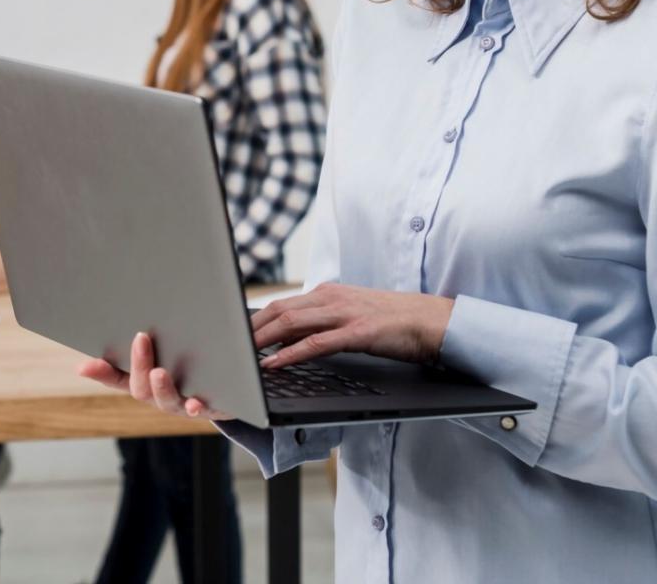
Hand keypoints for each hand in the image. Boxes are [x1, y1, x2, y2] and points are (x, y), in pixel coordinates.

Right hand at [77, 332, 233, 420]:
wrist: (231, 387)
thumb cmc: (192, 361)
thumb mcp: (171, 344)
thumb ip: (153, 335)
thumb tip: (134, 293)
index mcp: (145, 379)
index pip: (116, 376)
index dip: (101, 372)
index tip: (84, 366)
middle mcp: (159, 395)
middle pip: (141, 387)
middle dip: (139, 364)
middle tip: (141, 338)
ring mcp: (182, 404)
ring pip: (167, 401)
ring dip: (161, 388)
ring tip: (160, 372)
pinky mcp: (209, 408)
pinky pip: (201, 411)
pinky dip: (196, 407)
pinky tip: (196, 403)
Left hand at [249, 283, 453, 368]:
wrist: (433, 320)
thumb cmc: (391, 322)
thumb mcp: (349, 317)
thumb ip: (319, 324)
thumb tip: (285, 340)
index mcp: (326, 294)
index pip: (279, 304)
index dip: (251, 319)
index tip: (230, 334)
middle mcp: (330, 298)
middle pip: (277, 310)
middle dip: (247, 329)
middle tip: (224, 345)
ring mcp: (344, 313)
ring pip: (291, 322)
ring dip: (261, 339)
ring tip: (239, 354)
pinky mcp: (359, 331)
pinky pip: (317, 343)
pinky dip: (292, 353)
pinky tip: (275, 363)